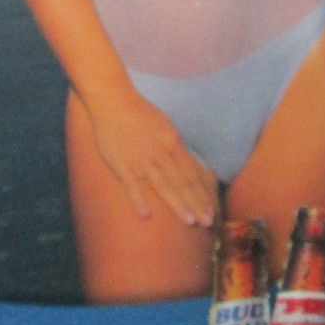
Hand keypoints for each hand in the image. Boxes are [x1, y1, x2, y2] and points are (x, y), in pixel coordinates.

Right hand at [80, 89, 219, 227]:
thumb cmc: (139, 113)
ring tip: (189, 221)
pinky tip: (145, 216)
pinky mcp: (121, 164)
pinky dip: (138, 200)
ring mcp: (140, 159)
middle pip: (181, 183)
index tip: (211, 210)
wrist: (112, 101)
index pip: (191, 173)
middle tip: (208, 223)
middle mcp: (159, 152)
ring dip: (177, 204)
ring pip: (162, 186)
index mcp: (171, 142)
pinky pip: (131, 185)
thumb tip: (188, 164)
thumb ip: (175, 146)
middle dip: (195, 204)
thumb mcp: (165, 125)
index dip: (201, 193)